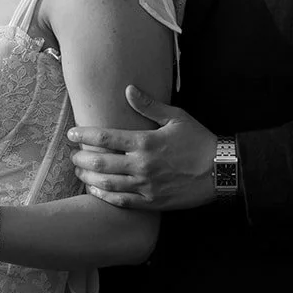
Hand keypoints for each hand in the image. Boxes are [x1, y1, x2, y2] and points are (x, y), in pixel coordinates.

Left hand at [67, 86, 218, 210]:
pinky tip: (95, 191)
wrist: (221, 171)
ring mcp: (146, 186)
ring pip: (107, 184)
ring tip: (78, 172)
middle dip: (81, 158)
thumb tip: (128, 90)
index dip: (84, 135)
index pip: (105, 138)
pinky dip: (104, 196)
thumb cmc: (199, 141)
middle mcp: (142, 165)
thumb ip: (149, 105)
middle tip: (71, 155)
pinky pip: (122, 202)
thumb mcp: (176, 117)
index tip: (71, 134)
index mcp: (145, 142)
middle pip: (100, 163)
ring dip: (88, 178)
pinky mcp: (152, 202)